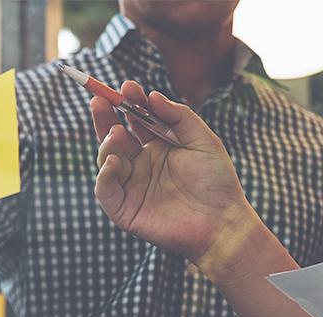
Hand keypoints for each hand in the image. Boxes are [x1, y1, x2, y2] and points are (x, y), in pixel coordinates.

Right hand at [91, 81, 260, 273]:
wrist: (223, 222)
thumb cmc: (217, 182)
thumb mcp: (203, 140)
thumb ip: (179, 116)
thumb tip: (152, 95)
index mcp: (157, 146)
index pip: (134, 120)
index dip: (127, 103)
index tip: (126, 87)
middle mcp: (140, 164)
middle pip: (113, 136)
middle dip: (104, 116)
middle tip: (99, 99)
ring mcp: (130, 186)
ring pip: (106, 159)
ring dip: (107, 143)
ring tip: (117, 133)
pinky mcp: (124, 210)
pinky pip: (105, 190)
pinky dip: (104, 175)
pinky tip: (113, 161)